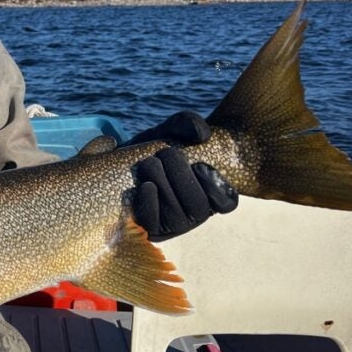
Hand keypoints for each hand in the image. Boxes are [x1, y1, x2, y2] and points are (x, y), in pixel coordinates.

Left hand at [129, 111, 237, 239]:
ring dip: (164, 184)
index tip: (199, 166)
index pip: (227, 202)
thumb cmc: (157, 146)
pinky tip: (146, 185)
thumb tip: (201, 135)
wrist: (123, 160)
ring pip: (177, 217)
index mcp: (208, 193)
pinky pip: (153, 225)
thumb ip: (188, 124)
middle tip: (166, 153)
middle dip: (182, 177)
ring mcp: (170, 225)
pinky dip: (150, 204)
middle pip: (198, 208)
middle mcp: (192, 214)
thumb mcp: (171, 130)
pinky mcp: (146, 228)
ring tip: (150, 162)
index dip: (216, 187)